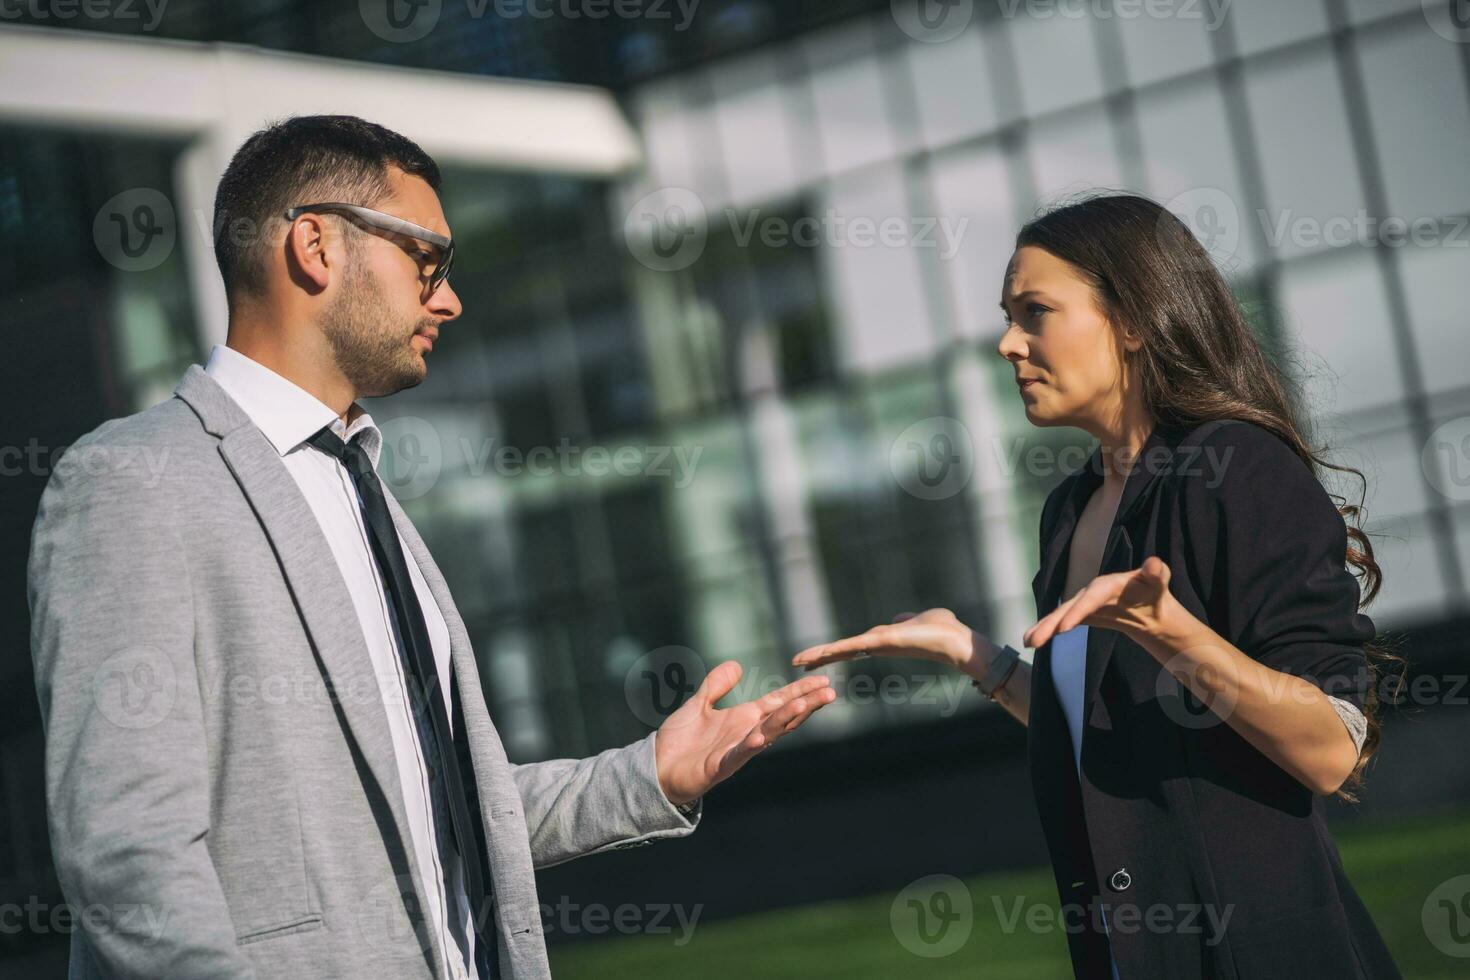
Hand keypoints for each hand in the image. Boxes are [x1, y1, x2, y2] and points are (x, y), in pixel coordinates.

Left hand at [654, 661, 834, 805]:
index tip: (824, 680)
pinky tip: (760, 736)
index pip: (779, 702)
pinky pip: (738, 754)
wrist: (657, 769)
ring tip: (806, 704)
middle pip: (782, 717)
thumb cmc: (679, 741)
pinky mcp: (719, 766)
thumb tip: (736, 665)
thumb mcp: (699, 704)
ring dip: (786, 719)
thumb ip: (716, 685)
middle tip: (830, 692)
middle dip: (806, 704)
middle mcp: (746, 734)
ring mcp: (736, 751)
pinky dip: (749, 746)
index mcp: (744, 719)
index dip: (800, 691)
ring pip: (767, 733)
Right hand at [789, 608, 982, 675]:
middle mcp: (878, 644)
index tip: (818, 655)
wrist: (958, 641)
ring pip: (844, 649)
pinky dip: (836, 649)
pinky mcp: (882, 642)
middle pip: (843, 650)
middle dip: (820, 656)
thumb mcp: (920, 618)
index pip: (852, 645)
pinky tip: (820, 654)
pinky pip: (854, 645)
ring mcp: (878, 645)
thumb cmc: (945, 630)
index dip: (835, 650)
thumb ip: (907, 619)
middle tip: (798, 663)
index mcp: (884, 639)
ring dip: (821, 655)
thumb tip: (901, 619)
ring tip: (799, 661)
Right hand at [1022, 556, 1179, 648]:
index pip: (1091, 597)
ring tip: (1028, 642)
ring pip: (1060, 615)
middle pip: (1069, 607)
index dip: (1077, 611)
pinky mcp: (1078, 614)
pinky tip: (1030, 641)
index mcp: (1108, 584)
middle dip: (1052, 623)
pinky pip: (1060, 622)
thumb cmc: (1153, 591)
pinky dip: (1045, 630)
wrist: (1147, 605)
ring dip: (1043, 628)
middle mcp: (1090, 592)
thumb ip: (1157, 573)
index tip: (1064, 628)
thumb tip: (1154, 564)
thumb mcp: (1159, 582)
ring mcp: (1082, 603)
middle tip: (1036, 641)